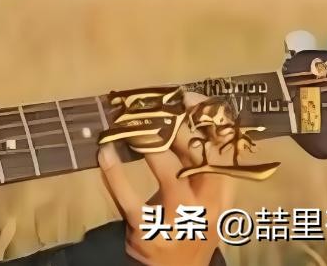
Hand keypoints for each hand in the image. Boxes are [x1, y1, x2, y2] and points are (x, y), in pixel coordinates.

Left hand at [97, 92, 235, 265]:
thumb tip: (180, 115)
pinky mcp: (149, 230)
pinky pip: (129, 197)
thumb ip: (198, 165)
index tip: (188, 97)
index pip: (222, 150)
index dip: (207, 120)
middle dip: (175, 127)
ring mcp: (178, 219)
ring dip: (148, 143)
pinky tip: (104, 154)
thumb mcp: (204, 198)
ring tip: (128, 126)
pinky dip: (113, 172)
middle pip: (198, 157)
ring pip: (168, 172)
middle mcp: (206, 205)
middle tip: (150, 108)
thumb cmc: (190, 224)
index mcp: (221, 194)